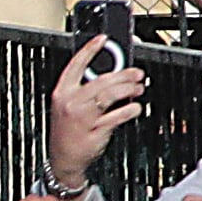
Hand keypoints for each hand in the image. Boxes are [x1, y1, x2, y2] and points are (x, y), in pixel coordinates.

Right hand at [47, 38, 146, 188]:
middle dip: (124, 74)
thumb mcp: (69, 107)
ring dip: (130, 89)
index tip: (102, 39)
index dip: (89, 50)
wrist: (63, 161)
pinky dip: (132, 109)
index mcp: (62, 94)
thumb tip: (112, 75)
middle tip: (137, 74)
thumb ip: (86, 90)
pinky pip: (119, 115)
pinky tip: (135, 108)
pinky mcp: (96, 131)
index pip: (75, 66)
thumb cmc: (68, 133)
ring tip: (139, 89)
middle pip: (102, 80)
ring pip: (112, 94)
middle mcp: (72, 104)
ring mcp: (83, 118)